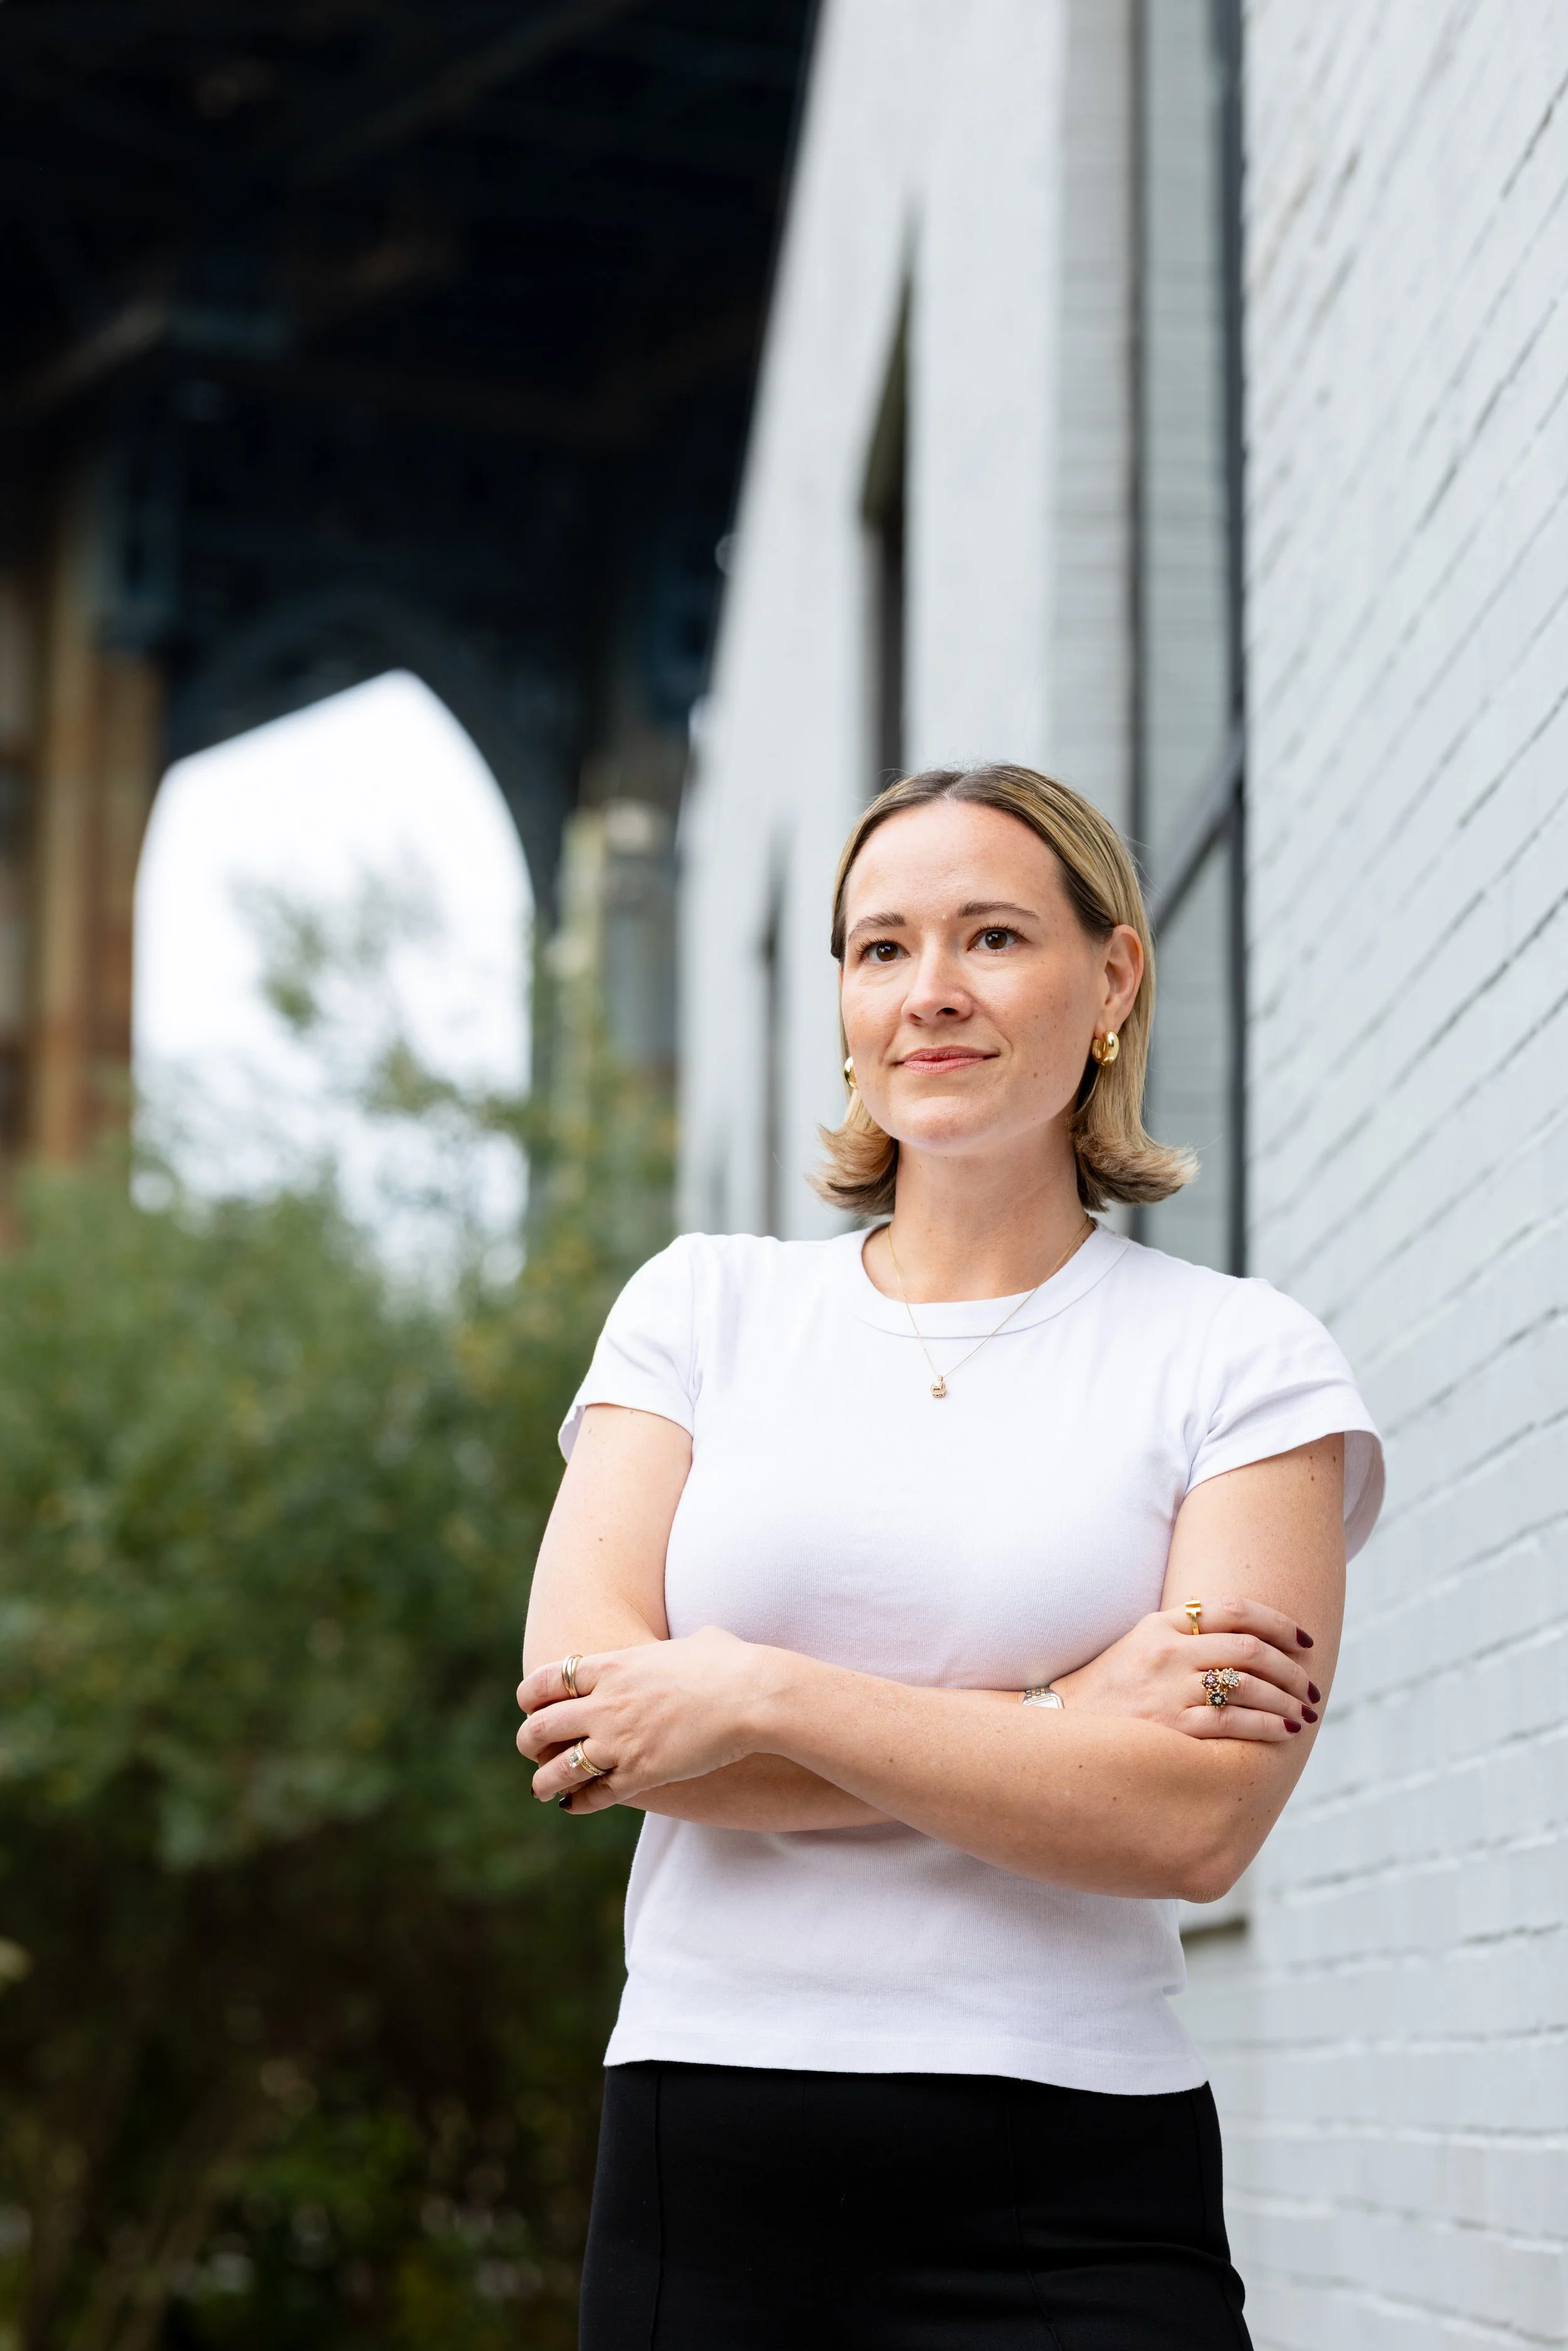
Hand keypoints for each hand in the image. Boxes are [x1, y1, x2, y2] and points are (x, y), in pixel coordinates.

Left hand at [516, 1627, 768, 1810]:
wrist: (753, 1696)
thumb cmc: (732, 1664)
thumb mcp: (699, 1641)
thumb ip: (685, 1648)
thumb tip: (705, 1642)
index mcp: (613, 1667)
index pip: (546, 1681)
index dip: (531, 1697)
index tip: (532, 1706)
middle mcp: (606, 1704)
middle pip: (540, 1727)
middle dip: (529, 1741)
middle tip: (532, 1748)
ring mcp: (621, 1741)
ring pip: (558, 1770)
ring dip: (543, 1781)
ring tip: (542, 1789)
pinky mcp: (641, 1773)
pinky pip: (595, 1795)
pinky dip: (578, 1803)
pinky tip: (573, 1805)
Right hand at [1048, 1598, 1320, 1741]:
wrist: (1060, 1731)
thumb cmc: (1107, 1692)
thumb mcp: (1139, 1647)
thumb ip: (1185, 1637)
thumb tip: (1249, 1643)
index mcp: (1160, 1625)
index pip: (1233, 1609)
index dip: (1278, 1622)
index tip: (1304, 1640)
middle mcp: (1166, 1651)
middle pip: (1249, 1648)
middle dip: (1291, 1668)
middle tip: (1312, 1686)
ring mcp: (1167, 1689)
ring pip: (1248, 1685)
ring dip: (1287, 1699)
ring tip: (1305, 1712)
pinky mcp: (1170, 1728)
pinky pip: (1233, 1721)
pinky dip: (1268, 1725)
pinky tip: (1284, 1731)